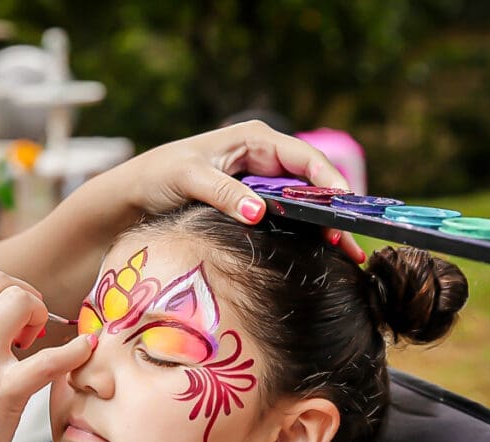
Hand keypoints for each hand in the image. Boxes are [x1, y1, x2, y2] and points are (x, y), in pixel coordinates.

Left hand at [117, 120, 364, 262]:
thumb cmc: (160, 175)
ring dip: (323, 227)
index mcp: (255, 139)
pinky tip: (318, 255)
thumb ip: (224, 194)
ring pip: (303, 203)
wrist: (137, 194)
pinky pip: (286, 216)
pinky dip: (303, 234)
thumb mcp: (190, 179)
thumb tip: (258, 212)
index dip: (329, 180)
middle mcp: (264, 158)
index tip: (345, 204)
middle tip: (352, 241)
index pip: (304, 158)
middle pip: (311, 183)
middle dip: (334, 211)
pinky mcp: (253, 204)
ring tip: (345, 254)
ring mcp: (261, 182)